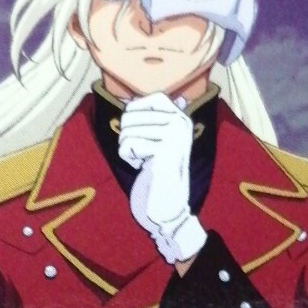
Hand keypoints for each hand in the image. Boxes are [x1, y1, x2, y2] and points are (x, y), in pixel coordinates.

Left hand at [118, 92, 207, 264]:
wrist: (168, 207)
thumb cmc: (157, 175)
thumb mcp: (155, 140)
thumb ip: (148, 120)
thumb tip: (129, 102)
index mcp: (180, 117)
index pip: (146, 99)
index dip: (133, 116)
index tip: (144, 139)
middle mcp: (180, 122)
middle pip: (130, 115)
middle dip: (128, 138)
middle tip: (144, 155)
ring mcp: (174, 135)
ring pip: (127, 130)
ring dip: (129, 150)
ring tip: (146, 162)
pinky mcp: (164, 150)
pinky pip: (128, 145)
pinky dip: (129, 159)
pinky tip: (144, 168)